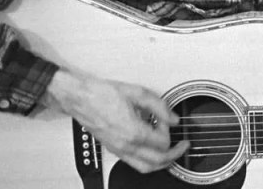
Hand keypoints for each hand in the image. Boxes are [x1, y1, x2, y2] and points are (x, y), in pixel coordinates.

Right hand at [42, 69, 189, 172]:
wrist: (80, 98)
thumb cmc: (103, 94)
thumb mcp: (138, 93)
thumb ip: (160, 106)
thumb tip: (173, 118)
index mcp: (133, 131)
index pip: (163, 143)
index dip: (170, 133)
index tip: (168, 122)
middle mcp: (125, 145)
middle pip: (157, 162)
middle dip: (174, 155)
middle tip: (182, 146)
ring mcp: (118, 150)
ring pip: (145, 168)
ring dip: (162, 163)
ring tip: (171, 152)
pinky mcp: (113, 149)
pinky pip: (134, 163)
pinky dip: (148, 160)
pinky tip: (152, 148)